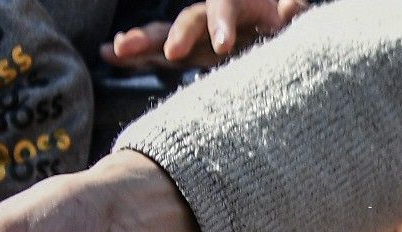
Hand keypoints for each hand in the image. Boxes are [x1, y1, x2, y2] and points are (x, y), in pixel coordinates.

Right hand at [104, 0, 308, 68]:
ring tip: (119, 48)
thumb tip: (291, 10)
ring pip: (166, 36)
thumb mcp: (291, 15)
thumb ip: (292, 11)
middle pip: (188, 20)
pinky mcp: (187, 53)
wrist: (268, 21)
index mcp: (234, 4)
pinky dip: (135, 56)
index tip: (223, 46)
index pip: (224, 9)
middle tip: (169, 54)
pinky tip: (109, 54)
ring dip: (144, 43)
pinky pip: (157, 54)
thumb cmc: (281, 18)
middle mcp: (209, 17)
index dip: (222, 25)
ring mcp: (195, 36)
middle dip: (177, 36)